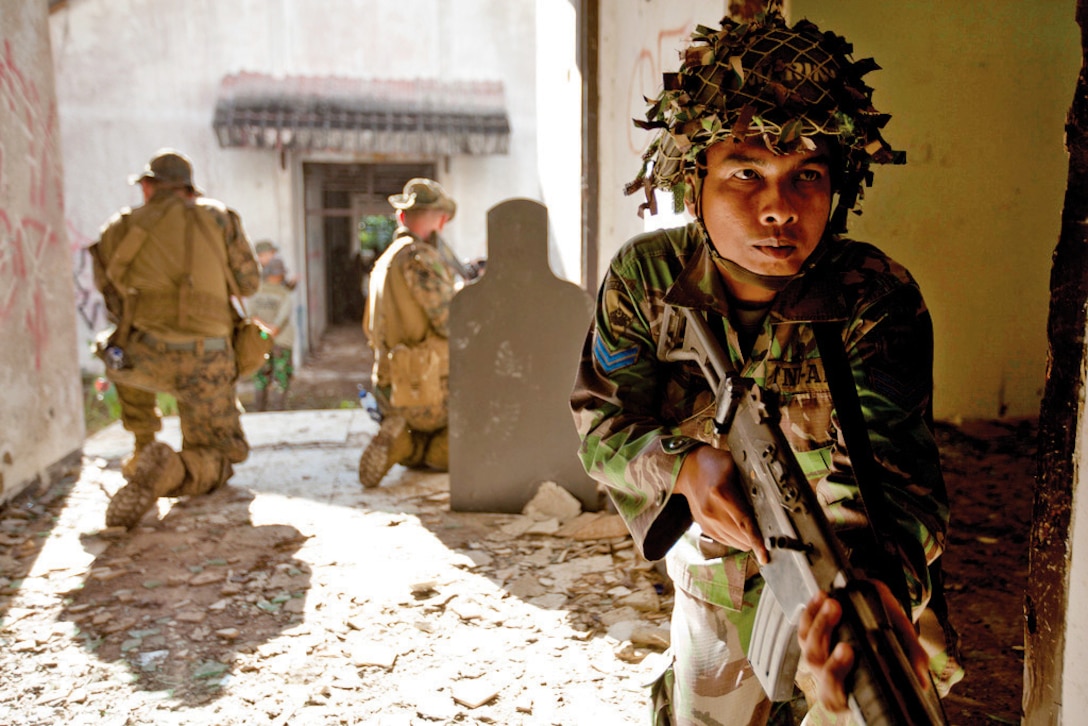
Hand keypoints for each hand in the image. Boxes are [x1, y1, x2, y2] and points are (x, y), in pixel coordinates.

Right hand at [673, 444, 766, 563]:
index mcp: (721, 493)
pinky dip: (738, 537)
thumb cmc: (715, 465)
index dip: (757, 541)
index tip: (766, 556)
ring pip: (737, 543)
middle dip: (758, 537)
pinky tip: (740, 524)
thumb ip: (751, 482)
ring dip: (748, 539)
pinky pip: (728, 542)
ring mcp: (707, 522)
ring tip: (752, 523)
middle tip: (769, 527)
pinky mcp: (705, 528)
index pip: (744, 523)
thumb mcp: (735, 465)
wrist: (689, 470)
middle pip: (743, 537)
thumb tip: (771, 501)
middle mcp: (712, 511)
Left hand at [798, 581, 930, 713]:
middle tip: (846, 645)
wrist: (877, 605)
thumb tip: (920, 681)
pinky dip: (811, 611)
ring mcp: (817, 655)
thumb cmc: (890, 631)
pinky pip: (803, 626)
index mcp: (852, 687)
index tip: (850, 657)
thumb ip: (911, 659)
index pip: (837, 695)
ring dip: (821, 627)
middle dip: (832, 661)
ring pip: (810, 648)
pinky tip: (821, 598)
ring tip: (834, 607)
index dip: (839, 680)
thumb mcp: (904, 643)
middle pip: (821, 671)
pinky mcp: (810, 635)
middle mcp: (830, 675)